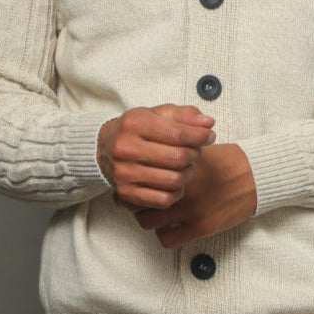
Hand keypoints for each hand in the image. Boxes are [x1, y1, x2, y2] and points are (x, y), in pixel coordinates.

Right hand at [97, 104, 215, 208]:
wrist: (104, 148)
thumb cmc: (136, 130)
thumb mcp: (157, 114)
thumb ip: (184, 115)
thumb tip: (208, 124)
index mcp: (135, 124)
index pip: (177, 133)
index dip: (200, 136)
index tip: (209, 136)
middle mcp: (126, 149)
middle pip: (178, 158)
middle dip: (194, 154)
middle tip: (195, 151)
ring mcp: (125, 173)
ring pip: (173, 180)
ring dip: (187, 173)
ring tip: (185, 165)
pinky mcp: (126, 193)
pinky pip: (163, 199)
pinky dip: (176, 192)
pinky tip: (174, 182)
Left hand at [132, 143, 256, 246]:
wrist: (255, 175)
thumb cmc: (226, 162)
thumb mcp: (197, 149)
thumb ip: (173, 154)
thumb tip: (148, 160)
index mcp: (178, 166)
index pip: (141, 177)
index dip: (134, 182)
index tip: (134, 185)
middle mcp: (182, 187)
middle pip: (137, 201)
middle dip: (137, 202)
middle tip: (143, 201)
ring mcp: (191, 209)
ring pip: (147, 222)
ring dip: (150, 219)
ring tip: (158, 214)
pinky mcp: (202, 227)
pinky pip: (167, 239)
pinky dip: (166, 234)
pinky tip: (173, 226)